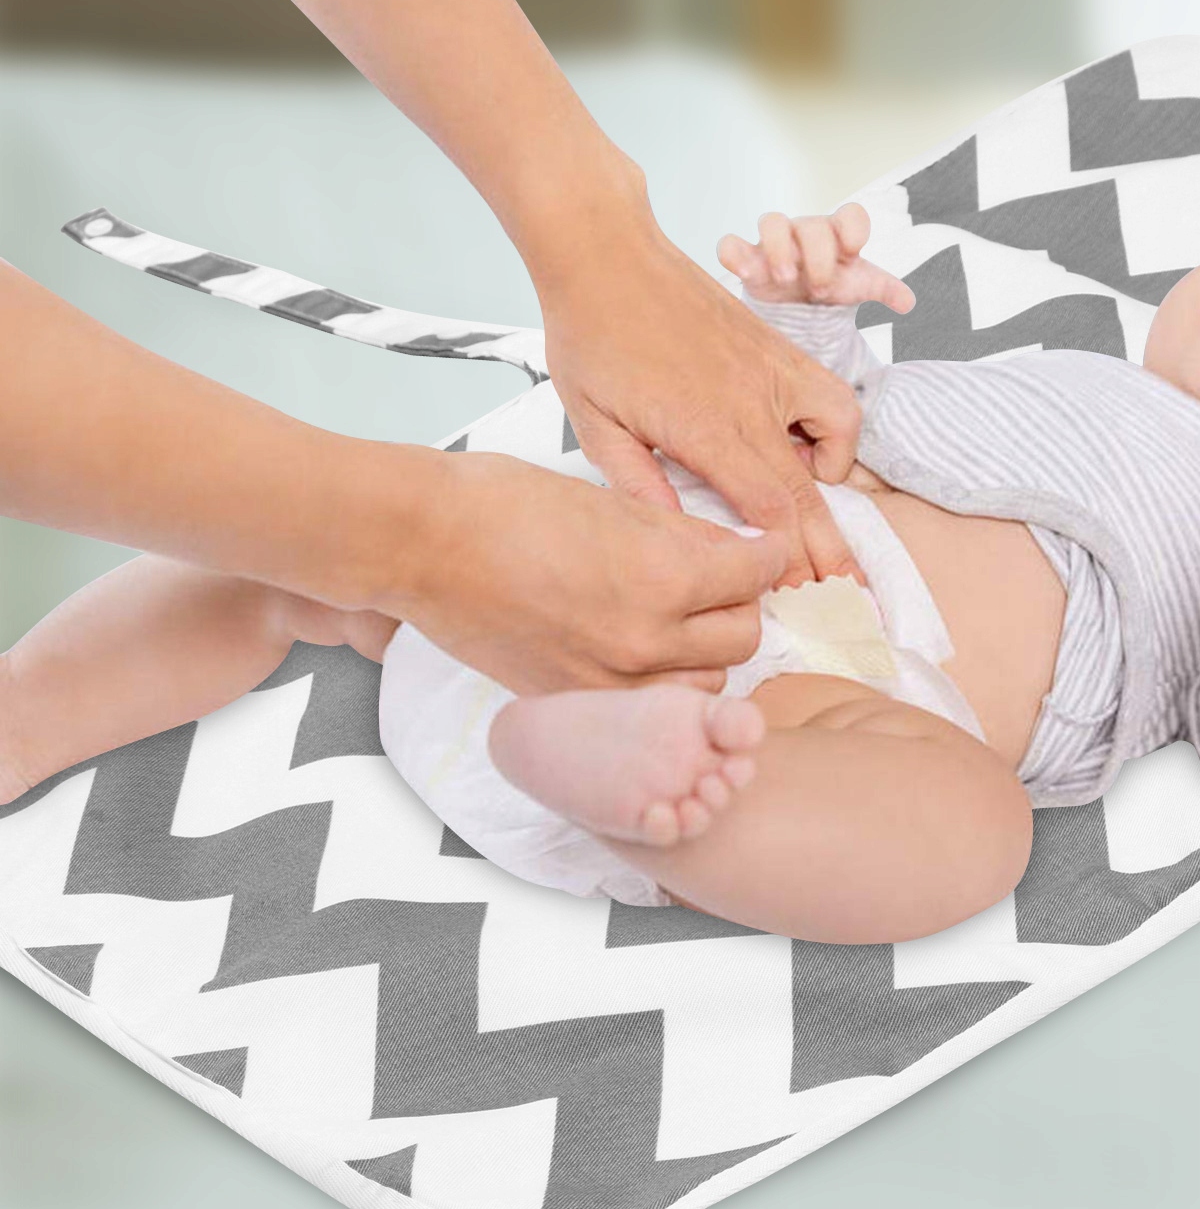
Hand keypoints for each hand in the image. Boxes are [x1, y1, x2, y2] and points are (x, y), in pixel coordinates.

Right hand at [382, 449, 793, 693]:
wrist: (423, 543)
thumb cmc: (504, 505)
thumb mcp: (614, 502)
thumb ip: (683, 534)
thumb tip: (732, 547)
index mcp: (662, 580)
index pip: (756, 576)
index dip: (767, 556)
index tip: (763, 550)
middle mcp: (645, 642)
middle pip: (742, 637)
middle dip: (740, 604)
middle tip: (721, 582)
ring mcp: (609, 683)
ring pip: (705, 684)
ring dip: (705, 652)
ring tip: (680, 622)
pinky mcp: (573, 703)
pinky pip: (649, 706)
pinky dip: (659, 683)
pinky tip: (640, 652)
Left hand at [535, 186, 862, 585]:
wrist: (605, 252)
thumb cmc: (591, 334)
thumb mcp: (594, 424)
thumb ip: (639, 487)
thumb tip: (681, 539)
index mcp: (706, 428)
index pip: (770, 511)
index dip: (793, 560)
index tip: (801, 594)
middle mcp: (752, 400)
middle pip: (809, 490)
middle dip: (830, 546)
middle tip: (846, 588)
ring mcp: (772, 367)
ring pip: (840, 430)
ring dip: (834, 475)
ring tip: (814, 498)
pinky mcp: (776, 345)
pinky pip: (828, 392)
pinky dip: (832, 423)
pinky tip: (799, 438)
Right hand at [717, 202, 915, 312]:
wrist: (798, 300)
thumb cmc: (831, 285)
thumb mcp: (860, 286)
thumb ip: (884, 288)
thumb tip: (908, 302)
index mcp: (839, 233)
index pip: (851, 215)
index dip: (853, 229)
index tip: (852, 254)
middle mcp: (806, 231)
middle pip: (811, 224)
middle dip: (818, 257)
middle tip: (821, 288)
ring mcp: (774, 242)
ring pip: (770, 221)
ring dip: (779, 249)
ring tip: (786, 279)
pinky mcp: (748, 258)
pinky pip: (731, 244)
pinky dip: (736, 255)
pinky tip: (749, 275)